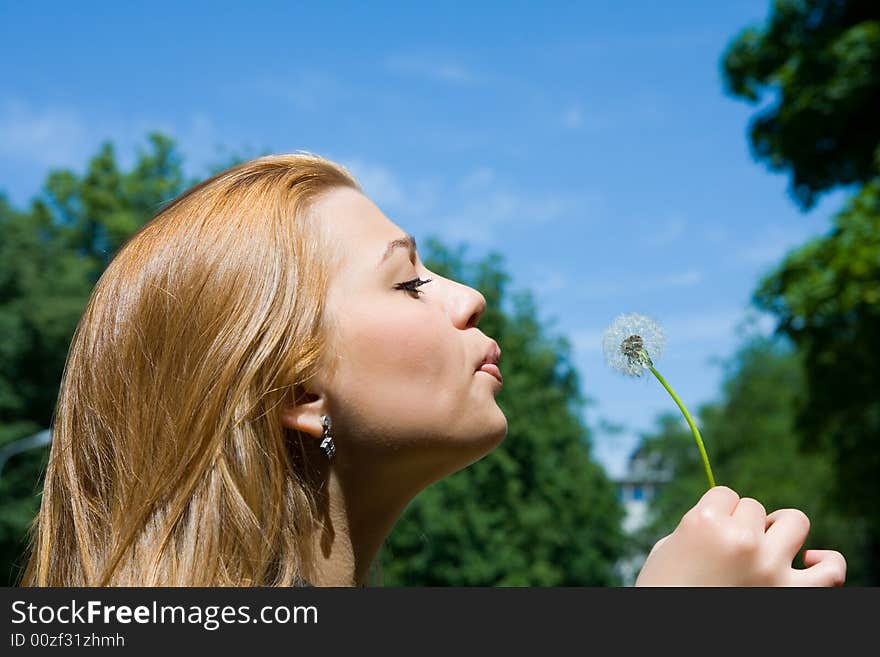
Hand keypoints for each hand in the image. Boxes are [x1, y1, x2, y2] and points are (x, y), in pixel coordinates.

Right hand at [634, 485, 846, 586]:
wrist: (671, 635)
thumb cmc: (663, 589)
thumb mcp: (668, 548)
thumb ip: (699, 526)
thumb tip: (726, 516)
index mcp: (704, 523)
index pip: (725, 494)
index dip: (717, 512)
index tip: (708, 534)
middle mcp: (742, 540)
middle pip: (754, 507)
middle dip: (741, 524)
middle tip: (727, 550)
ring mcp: (770, 568)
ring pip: (794, 522)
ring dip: (780, 531)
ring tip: (766, 547)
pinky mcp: (791, 595)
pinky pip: (831, 571)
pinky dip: (827, 562)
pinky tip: (809, 560)